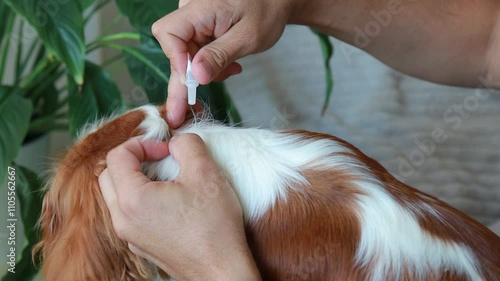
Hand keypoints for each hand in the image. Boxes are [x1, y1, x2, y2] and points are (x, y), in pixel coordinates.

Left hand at [99, 134, 260, 280]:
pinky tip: (169, 201)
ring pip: (116, 196)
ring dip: (134, 179)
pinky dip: (140, 199)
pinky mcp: (141, 246)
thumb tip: (177, 141)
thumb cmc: (214, 226)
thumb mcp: (206, 172)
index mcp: (132, 199)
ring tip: (165, 178)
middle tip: (160, 158)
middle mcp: (123, 220)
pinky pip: (128, 215)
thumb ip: (187, 144)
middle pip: (108, 175)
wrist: (221, 271)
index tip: (166, 149)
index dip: (142, 143)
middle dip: (132, 159)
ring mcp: (130, 236)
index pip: (117, 156)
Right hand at [152, 0, 296, 127]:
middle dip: (189, 77)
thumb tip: (197, 77)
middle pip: (174, 48)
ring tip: (232, 69)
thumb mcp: (247, 37)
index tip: (193, 80)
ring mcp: (194, 19)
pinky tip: (229, 65)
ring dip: (204, 70)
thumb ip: (220, 55)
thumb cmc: (267, 11)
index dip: (176, 60)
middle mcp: (191, 11)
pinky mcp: (200, 27)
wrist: (277, 0)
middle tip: (185, 110)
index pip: (168, 33)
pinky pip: (196, 50)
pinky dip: (210, 63)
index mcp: (199, 8)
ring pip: (185, 53)